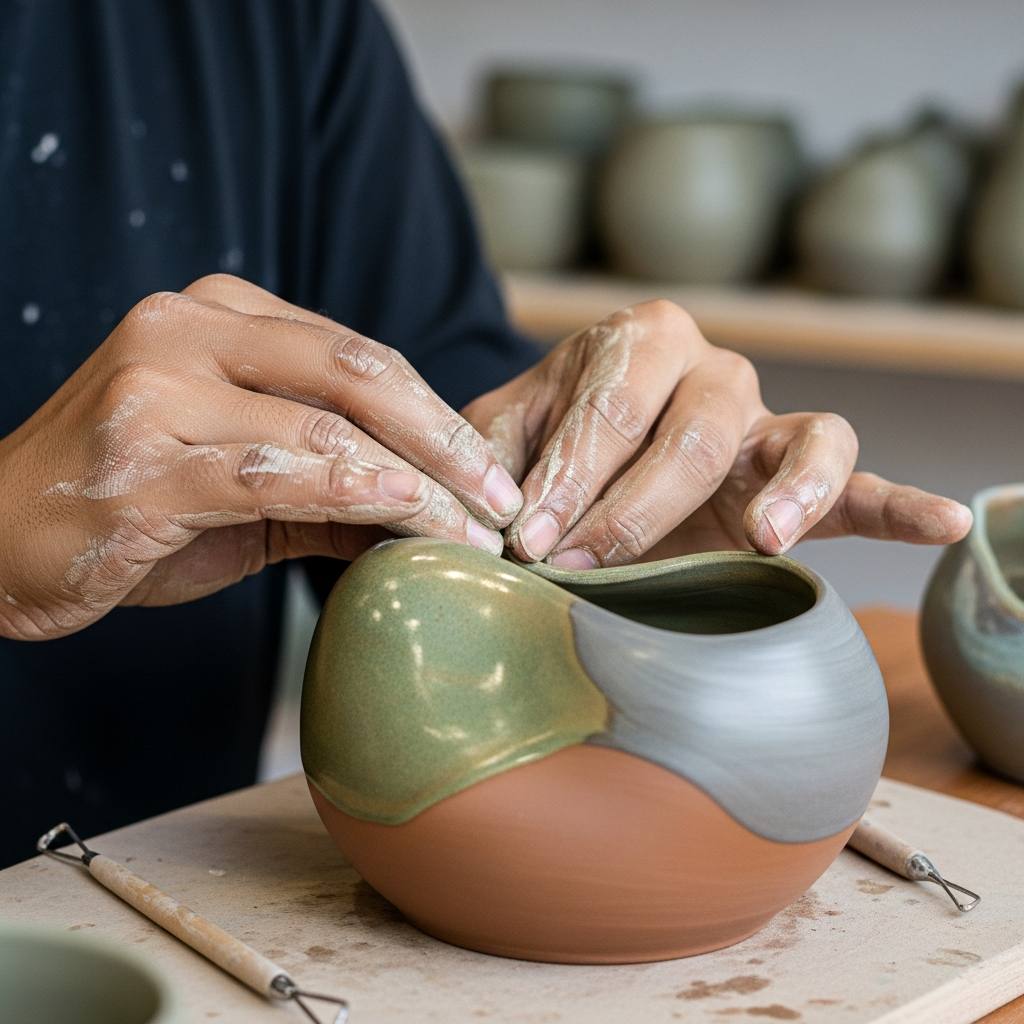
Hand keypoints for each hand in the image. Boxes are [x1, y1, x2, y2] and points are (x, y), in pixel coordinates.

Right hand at [0, 275, 522, 639]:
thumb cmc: (127, 505)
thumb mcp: (242, 481)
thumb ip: (332, 482)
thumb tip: (436, 512)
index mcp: (213, 315)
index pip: (356, 353)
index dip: (436, 412)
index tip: (490, 471)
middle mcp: (182, 329)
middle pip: (354, 370)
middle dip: (444, 438)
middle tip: (501, 497)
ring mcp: (155, 388)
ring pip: (323, 425)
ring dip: (415, 484)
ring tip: (471, 531)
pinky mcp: (140, 461)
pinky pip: (275, 472)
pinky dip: (354, 496)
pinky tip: (407, 519)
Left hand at [463, 300, 970, 566]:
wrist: (584, 454)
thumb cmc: (542, 444)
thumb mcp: (504, 437)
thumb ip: (490, 461)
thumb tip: (481, 523)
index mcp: (636, 341)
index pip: (610, 408)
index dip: (566, 477)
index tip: (527, 539)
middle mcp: (709, 368)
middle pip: (694, 432)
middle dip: (632, 507)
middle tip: (576, 565)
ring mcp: (762, 419)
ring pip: (800, 436)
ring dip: (782, 494)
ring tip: (764, 539)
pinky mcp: (796, 474)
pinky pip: (859, 478)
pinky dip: (902, 503)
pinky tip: (945, 523)